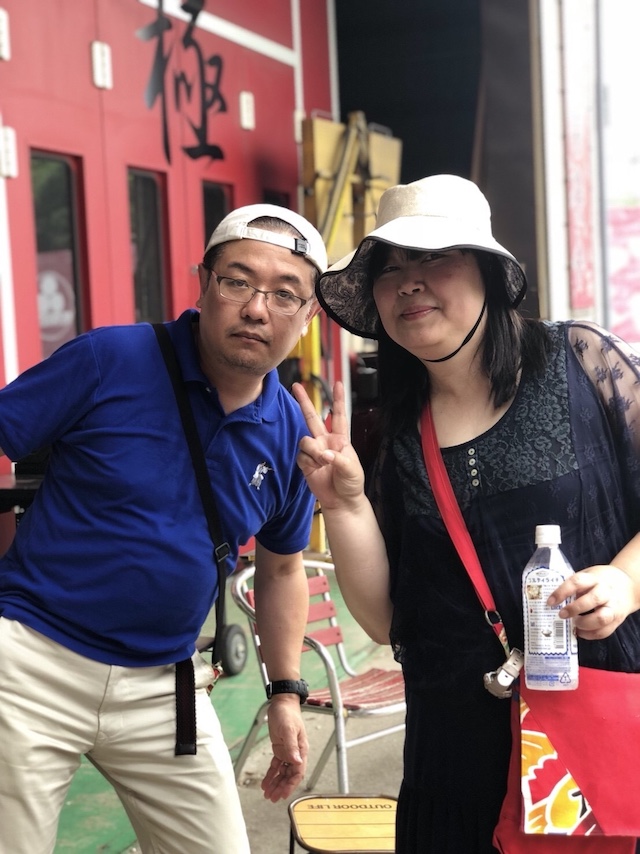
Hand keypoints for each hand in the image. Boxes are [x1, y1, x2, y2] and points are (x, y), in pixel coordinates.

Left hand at [260, 696, 307, 802]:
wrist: (281, 703)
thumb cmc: (287, 713)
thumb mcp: (288, 729)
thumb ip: (292, 746)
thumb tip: (296, 761)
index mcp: (301, 749)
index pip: (298, 772)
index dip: (291, 784)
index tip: (283, 794)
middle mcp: (296, 753)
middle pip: (290, 775)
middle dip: (281, 787)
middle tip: (272, 798)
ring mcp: (288, 752)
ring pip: (282, 772)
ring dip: (275, 783)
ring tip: (267, 794)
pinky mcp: (280, 749)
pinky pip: (276, 765)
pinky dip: (271, 774)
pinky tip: (265, 782)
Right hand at [292, 381, 364, 510]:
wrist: (342, 501)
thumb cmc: (351, 483)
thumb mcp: (352, 469)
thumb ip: (338, 458)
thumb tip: (324, 454)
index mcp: (340, 439)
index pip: (339, 415)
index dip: (338, 400)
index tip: (338, 383)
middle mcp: (325, 441)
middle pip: (312, 417)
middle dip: (304, 401)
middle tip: (295, 386)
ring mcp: (314, 451)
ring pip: (305, 440)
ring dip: (313, 451)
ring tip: (323, 462)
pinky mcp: (305, 463)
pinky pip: (301, 456)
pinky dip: (308, 462)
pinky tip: (315, 469)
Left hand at [548, 565, 636, 639]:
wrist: (626, 586)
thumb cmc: (599, 581)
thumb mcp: (587, 576)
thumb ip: (573, 586)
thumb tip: (553, 600)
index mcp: (594, 578)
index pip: (577, 582)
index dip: (562, 592)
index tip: (550, 602)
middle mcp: (606, 591)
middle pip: (593, 599)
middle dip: (574, 609)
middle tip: (561, 615)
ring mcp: (613, 606)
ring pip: (602, 618)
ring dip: (584, 624)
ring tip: (574, 624)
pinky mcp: (617, 620)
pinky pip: (605, 631)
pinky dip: (590, 635)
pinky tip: (580, 632)